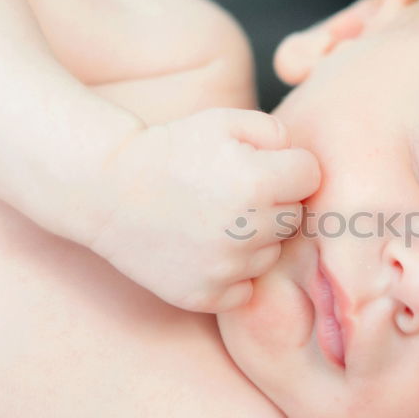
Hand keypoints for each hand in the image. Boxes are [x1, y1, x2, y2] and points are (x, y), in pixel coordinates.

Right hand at [86, 107, 319, 312]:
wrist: (107, 190)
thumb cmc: (171, 151)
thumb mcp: (223, 121)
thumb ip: (277, 132)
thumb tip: (305, 162)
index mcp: (258, 182)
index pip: (311, 175)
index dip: (288, 167)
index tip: (260, 166)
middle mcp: (246, 230)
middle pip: (294, 218)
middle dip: (274, 203)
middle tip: (234, 193)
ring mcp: (225, 268)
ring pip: (271, 255)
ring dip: (253, 240)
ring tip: (214, 219)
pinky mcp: (205, 296)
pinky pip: (245, 288)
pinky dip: (231, 273)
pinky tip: (205, 249)